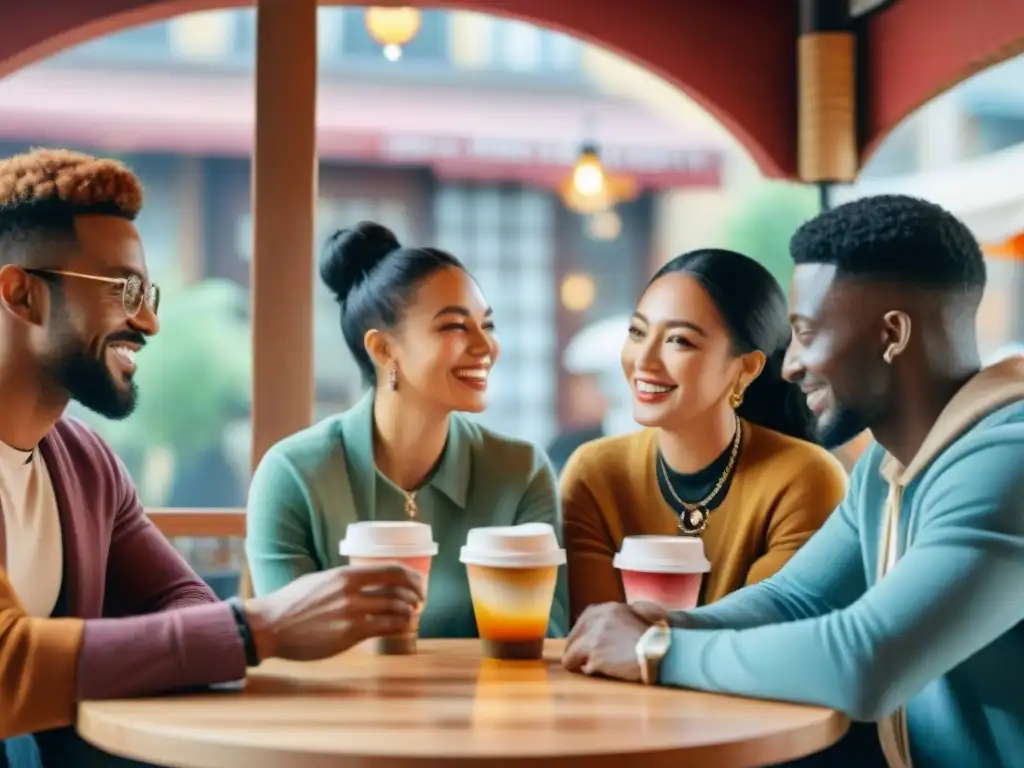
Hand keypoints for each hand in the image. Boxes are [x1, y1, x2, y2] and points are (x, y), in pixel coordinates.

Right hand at [242, 564, 424, 661]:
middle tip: (420, 601)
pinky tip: (401, 627)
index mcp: (345, 575)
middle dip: (416, 596)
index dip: (412, 577)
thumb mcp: (321, 580)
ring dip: (409, 613)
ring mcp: (351, 614)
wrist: (269, 626)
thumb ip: (345, 581)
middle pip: (398, 590)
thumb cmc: (292, 603)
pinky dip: (399, 627)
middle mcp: (351, 592)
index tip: (420, 583)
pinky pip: (385, 629)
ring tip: (412, 615)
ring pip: (395, 610)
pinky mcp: (349, 635)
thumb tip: (366, 582)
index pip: (391, 570)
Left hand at [562, 601, 667, 681]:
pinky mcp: (593, 652)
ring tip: (590, 667)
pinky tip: (597, 672)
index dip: (583, 634)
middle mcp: (598, 618)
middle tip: (585, 659)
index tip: (586, 644)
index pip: (584, 619)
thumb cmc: (657, 638)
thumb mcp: (643, 614)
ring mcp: (594, 635)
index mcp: (609, 608)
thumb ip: (628, 612)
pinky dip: (583, 670)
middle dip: (578, 648)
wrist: (661, 653)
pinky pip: (575, 664)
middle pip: (574, 635)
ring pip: (571, 651)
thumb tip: (623, 614)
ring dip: (579, 660)